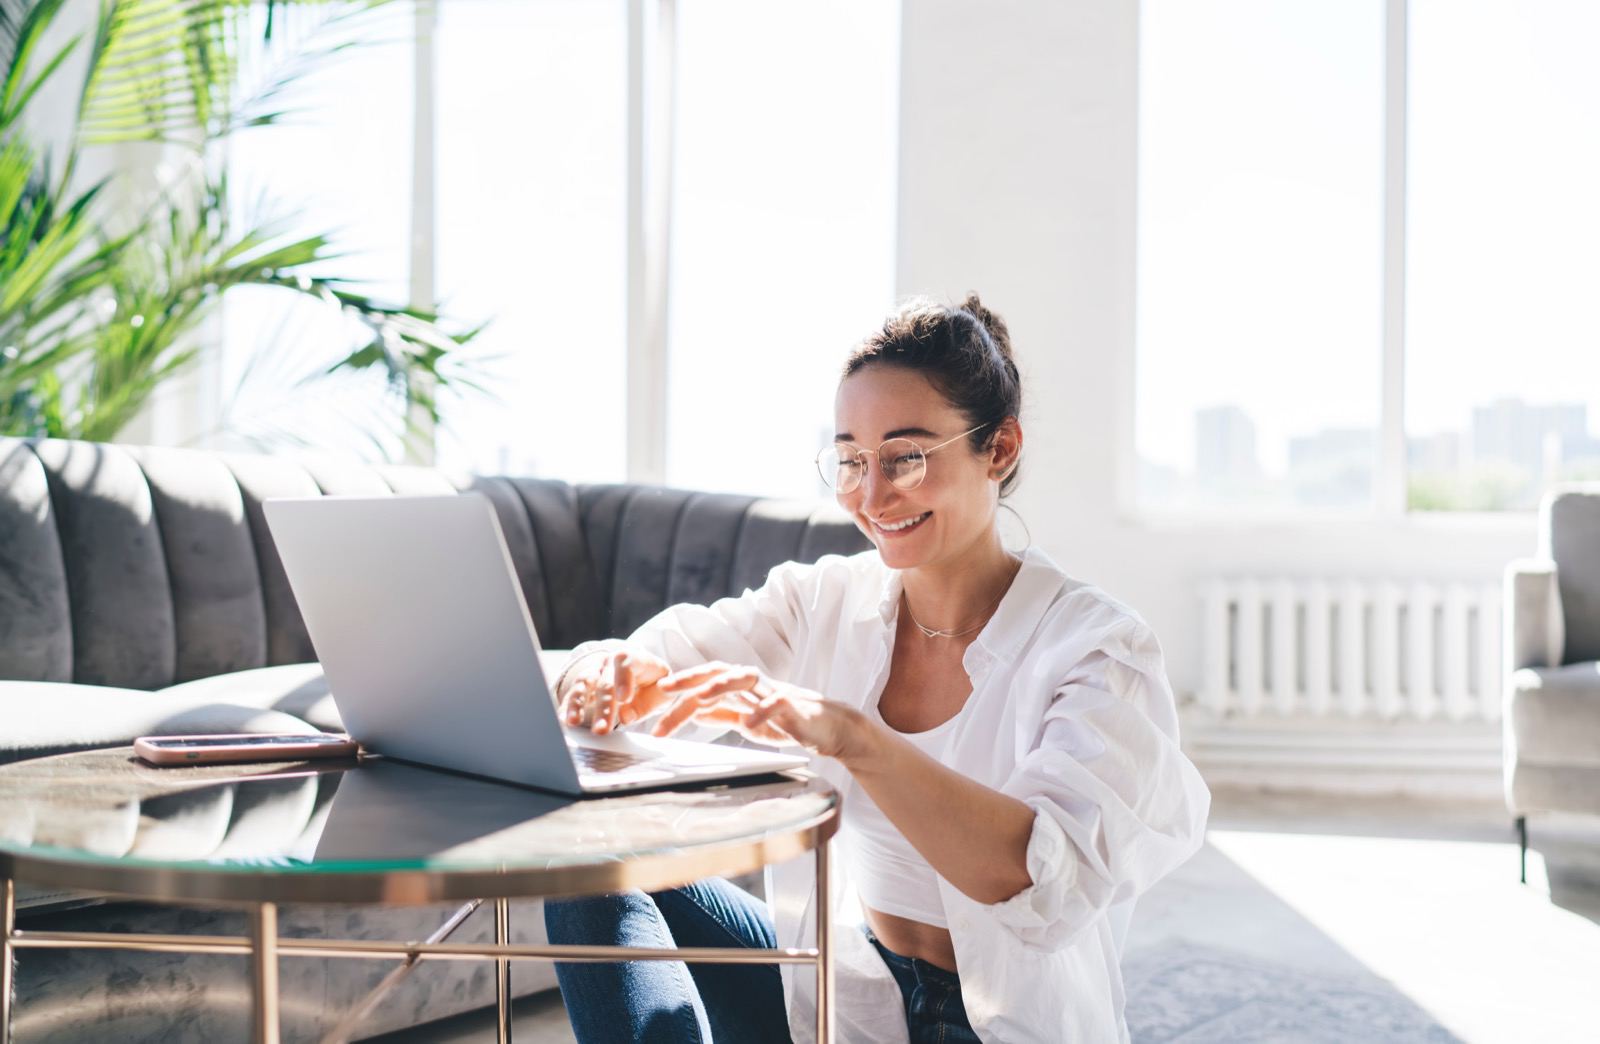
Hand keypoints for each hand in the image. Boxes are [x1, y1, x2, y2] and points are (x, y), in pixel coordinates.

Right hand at [557, 647, 671, 734]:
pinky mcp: (585, 684)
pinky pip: (574, 693)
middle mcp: (610, 662)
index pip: (626, 663)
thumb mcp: (662, 692)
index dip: (624, 679)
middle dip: (602, 707)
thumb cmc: (656, 685)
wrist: (646, 675)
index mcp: (634, 658)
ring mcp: (595, 671)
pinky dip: (568, 707)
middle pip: (604, 681)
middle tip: (602, 728)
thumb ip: (647, 704)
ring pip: (584, 684)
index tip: (624, 699)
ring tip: (574, 722)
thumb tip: (625, 717)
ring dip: (578, 704)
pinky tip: (563, 719)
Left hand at [653, 662, 869, 759]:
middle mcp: (754, 684)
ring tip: (699, 699)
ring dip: (720, 686)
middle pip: (718, 672)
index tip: (656, 704)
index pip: (704, 683)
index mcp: (740, 688)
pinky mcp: (794, 706)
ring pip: (744, 678)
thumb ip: (722, 715)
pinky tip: (749, 725)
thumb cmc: (787, 722)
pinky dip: (762, 713)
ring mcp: (773, 692)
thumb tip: (692, 712)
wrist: (829, 728)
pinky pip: (776, 704)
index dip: (680, 691)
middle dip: (690, 678)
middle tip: (665, 689)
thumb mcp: (747, 721)